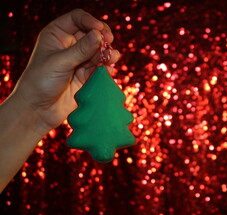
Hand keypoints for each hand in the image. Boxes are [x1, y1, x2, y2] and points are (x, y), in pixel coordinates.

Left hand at [13, 9, 119, 134]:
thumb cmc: (40, 82)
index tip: (99, 29)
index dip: (90, 20)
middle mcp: (69, 45)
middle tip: (109, 42)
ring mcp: (79, 60)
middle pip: (92, 33)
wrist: (39, 110)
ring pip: (99, 51)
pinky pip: (101, 67)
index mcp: (57, 35)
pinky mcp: (87, 75)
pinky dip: (107, 68)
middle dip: (102, 37)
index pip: (77, 19)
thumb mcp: (60, 62)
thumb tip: (99, 35)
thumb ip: (81, 49)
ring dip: (107, 53)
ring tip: (112, 58)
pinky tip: (109, 71)